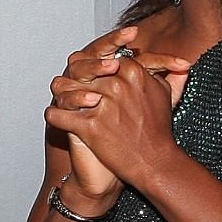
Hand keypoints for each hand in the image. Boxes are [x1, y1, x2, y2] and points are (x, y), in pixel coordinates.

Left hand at [47, 28, 190, 191]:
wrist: (154, 162)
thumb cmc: (159, 130)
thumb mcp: (165, 95)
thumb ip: (162, 72)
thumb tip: (165, 61)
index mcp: (132, 72)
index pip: (104, 59)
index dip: (96, 67)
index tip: (92, 75)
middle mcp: (116, 85)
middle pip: (82, 70)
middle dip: (76, 78)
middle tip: (70, 84)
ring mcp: (101, 104)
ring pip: (65, 88)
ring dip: (61, 94)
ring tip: (61, 100)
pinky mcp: (89, 125)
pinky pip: (59, 115)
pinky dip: (55, 117)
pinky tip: (57, 118)